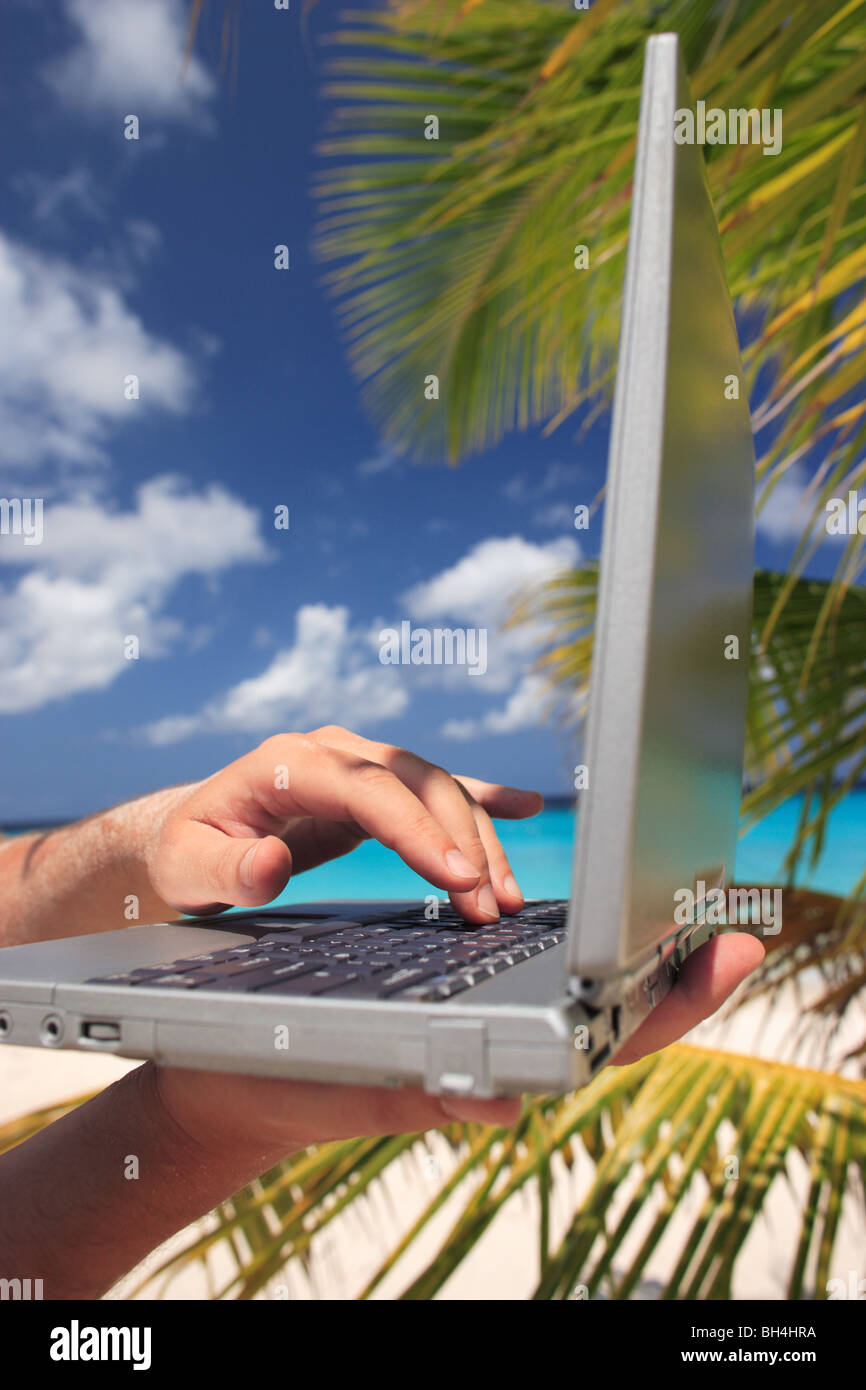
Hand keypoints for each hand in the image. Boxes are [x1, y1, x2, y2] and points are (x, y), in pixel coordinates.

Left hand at [147, 725, 542, 923]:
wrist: (190, 831)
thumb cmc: (188, 850)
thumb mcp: (189, 867)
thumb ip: (227, 869)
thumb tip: (271, 863)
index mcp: (289, 762)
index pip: (370, 789)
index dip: (418, 830)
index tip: (457, 876)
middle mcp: (333, 751)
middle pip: (417, 784)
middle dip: (463, 843)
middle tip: (491, 905)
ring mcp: (359, 764)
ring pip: (436, 789)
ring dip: (478, 840)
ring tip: (506, 898)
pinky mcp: (376, 788)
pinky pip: (435, 790)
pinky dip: (480, 798)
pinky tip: (522, 806)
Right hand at [152, 932, 765, 1151]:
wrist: (221, 1077)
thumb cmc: (268, 1078)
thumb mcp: (338, 1080)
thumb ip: (420, 1094)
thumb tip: (510, 1102)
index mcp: (478, 1060)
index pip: (602, 1039)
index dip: (673, 1002)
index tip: (730, 955)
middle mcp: (491, 1038)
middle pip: (613, 1009)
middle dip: (680, 972)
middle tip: (742, 929)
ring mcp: (480, 1017)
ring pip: (580, 985)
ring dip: (634, 950)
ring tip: (688, 914)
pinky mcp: (455, 992)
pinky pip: (532, 965)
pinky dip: (576, 937)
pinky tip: (594, 913)